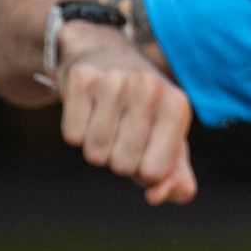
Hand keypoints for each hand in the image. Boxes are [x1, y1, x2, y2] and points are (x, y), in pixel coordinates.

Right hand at [56, 25, 197, 204]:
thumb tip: (157, 195)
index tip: (145, 150)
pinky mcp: (80, 78)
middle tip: (122, 132)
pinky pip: (73, 136)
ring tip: (105, 121)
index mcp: (177, 106)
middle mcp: (149, 88)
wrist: (103, 54)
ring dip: (96, 148)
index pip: (155, 172)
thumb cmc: (141, 110)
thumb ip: (175, 178)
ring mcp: (114, 80)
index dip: (144, 172)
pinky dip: (77, 132)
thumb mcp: (167, 140)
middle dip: (118, 160)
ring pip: (94, 153)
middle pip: (121, 166)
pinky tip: (88, 110)